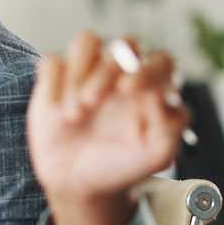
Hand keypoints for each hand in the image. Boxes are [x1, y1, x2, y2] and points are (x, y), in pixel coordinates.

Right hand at [27, 32, 187, 224]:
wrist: (79, 184)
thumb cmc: (122, 166)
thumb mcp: (156, 155)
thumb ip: (170, 126)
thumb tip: (159, 95)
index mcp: (152, 87)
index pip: (161, 61)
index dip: (147, 68)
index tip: (127, 90)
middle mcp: (122, 73)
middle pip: (125, 44)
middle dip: (107, 70)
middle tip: (92, 102)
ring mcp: (88, 72)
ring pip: (87, 40)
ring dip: (80, 71)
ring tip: (74, 114)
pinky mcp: (56, 79)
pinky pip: (52, 62)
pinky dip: (53, 84)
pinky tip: (56, 111)